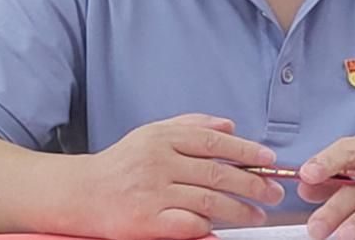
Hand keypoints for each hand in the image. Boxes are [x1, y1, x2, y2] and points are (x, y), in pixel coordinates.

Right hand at [84, 113, 285, 239]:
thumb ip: (192, 125)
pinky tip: (221, 230)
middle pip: (216, 174)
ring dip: (239, 211)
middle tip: (273, 193)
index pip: (213, 143)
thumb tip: (230, 126)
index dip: (246, 152)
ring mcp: (152, 193)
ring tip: (257, 215)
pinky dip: (208, 228)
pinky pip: (188, 225)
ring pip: (208, 202)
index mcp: (162, 138)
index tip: (268, 161)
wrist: (81, 193)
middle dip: (252, 185)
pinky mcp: (146, 221)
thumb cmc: (121, 164)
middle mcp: (158, 162)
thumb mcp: (152, 133)